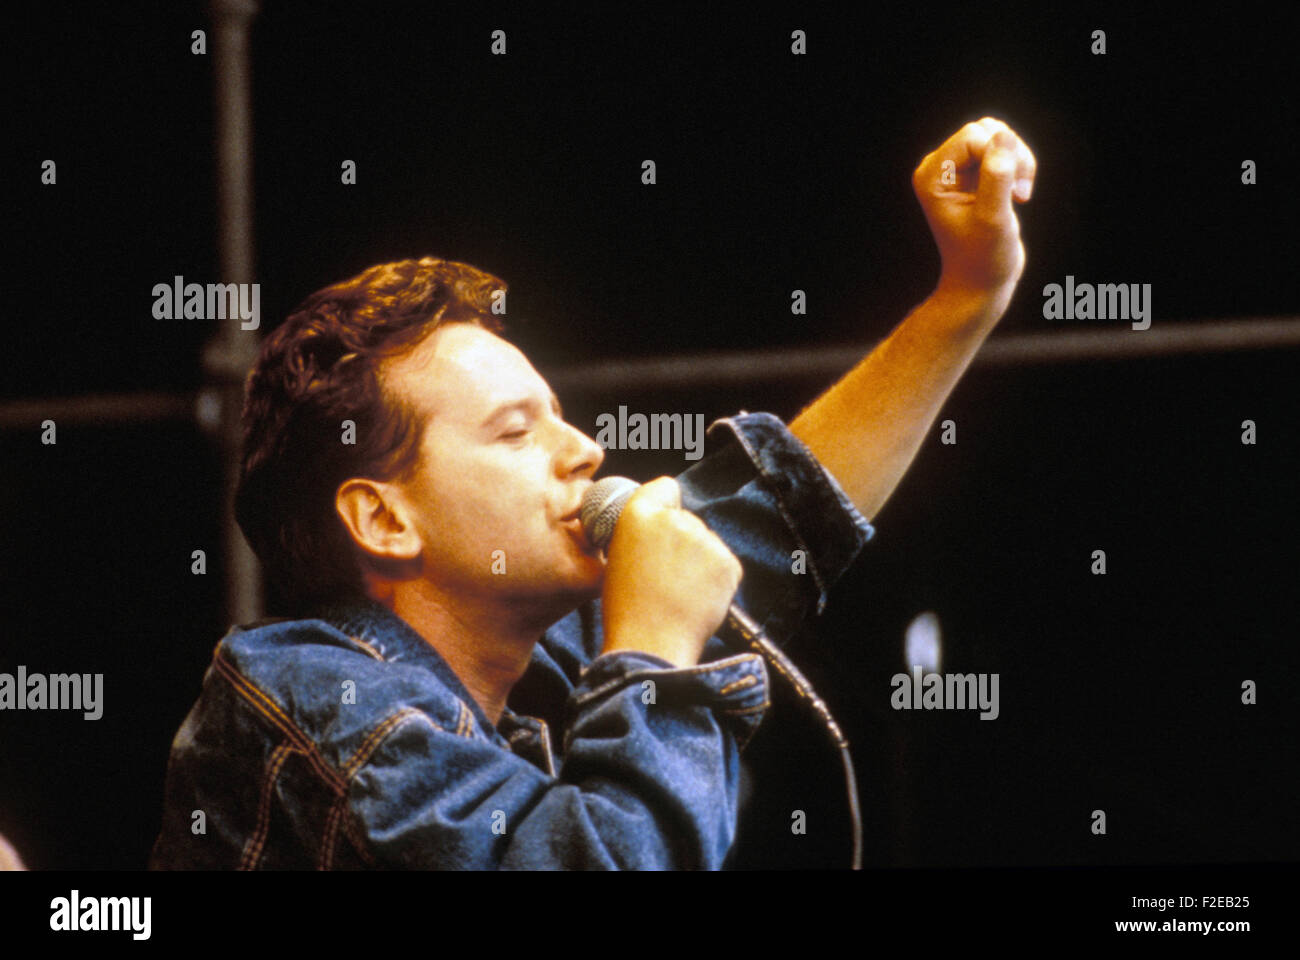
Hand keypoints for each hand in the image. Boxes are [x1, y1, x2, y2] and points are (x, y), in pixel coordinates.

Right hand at [600, 477, 742, 667]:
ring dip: (698, 561)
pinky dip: (715, 579)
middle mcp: (675, 519)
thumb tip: (659, 529)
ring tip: (678, 593)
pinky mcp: (728, 562)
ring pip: (705, 543)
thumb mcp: (616, 558)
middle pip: (687, 520)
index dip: (664, 505)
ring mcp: (705, 540)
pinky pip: (723, 564)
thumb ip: (640, 534)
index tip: (661, 526)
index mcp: (638, 514)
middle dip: (681, 541)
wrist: (651, 644)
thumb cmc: (626, 608)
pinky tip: (696, 599)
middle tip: (665, 576)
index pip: (664, 487)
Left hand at [911, 117, 1036, 296]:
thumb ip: (997, 176)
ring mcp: (957, 171)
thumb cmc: (983, 258)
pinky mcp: (976, 176)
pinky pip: (1003, 151)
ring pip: (998, 137)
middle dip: (1011, 155)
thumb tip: (1003, 136)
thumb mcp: (993, 218)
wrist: (981, 283)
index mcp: (931, 176)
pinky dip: (1019, 168)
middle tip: (1018, 190)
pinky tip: (1019, 196)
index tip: (1011, 190)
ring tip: (1020, 193)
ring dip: (1018, 161)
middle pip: (985, 130)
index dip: (999, 156)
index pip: (973, 136)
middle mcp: (939, 168)